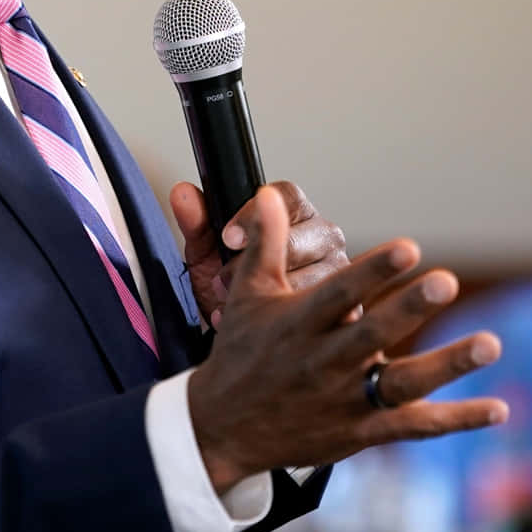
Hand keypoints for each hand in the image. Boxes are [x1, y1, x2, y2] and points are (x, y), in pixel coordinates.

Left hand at [172, 180, 346, 328]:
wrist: (241, 337)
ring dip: (269, 293)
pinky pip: (318, 309)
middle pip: (303, 235)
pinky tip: (255, 327)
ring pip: (311, 276)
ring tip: (234, 304)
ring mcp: (339, 270)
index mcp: (295, 213)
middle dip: (259, 261)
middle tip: (223, 280)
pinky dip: (283, 319)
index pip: (287, 196)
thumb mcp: (208, 255)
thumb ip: (197, 222)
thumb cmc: (232, 286)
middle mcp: (323, 236)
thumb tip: (182, 193)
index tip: (229, 238)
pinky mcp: (349, 307)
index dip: (256, 214)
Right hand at [185, 186, 507, 492]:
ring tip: (490, 344)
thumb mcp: (248, 294)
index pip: (339, 293)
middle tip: (446, 283)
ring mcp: (345, 401)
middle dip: (408, 310)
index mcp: (298, 325)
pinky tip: (498, 408)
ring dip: (446, 366)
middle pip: (370, 335)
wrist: (223, 428)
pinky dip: (456, 420)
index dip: (373, 271)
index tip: (408, 248)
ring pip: (401, 384)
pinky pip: (414, 427)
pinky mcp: (361, 432)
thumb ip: (266, 243)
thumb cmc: (241, 352)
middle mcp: (323, 362)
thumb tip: (272, 195)